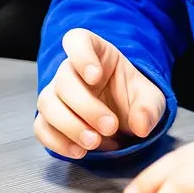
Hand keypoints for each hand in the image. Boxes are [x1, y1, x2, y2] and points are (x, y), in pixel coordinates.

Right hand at [33, 28, 167, 157]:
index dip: (81, 56)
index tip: (95, 76)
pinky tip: (79, 151)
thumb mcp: (152, 99)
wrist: (124, 119)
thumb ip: (149, 109)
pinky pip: (41, 128)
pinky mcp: (50, 119)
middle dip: (86, 107)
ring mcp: (57, 94)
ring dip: (69, 126)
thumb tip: (141, 125)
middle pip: (63, 80)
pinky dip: (57, 142)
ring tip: (94, 143)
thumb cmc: (133, 98)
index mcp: (96, 53)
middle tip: (110, 126)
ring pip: (47, 104)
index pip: (77, 41)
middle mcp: (70, 71)